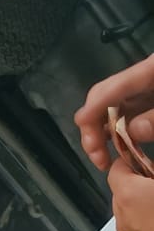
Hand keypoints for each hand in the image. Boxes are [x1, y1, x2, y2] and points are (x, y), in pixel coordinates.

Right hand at [75, 55, 153, 171]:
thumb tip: (131, 132)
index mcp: (149, 70)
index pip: (110, 88)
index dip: (92, 109)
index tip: (84, 131)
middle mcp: (138, 78)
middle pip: (100, 97)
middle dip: (91, 128)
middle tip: (98, 158)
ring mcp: (140, 89)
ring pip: (107, 108)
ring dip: (99, 134)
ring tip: (104, 160)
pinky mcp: (144, 98)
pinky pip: (121, 115)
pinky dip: (114, 133)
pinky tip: (117, 149)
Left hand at [110, 157, 153, 230]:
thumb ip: (152, 171)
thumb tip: (150, 171)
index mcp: (130, 194)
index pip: (117, 167)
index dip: (131, 158)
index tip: (143, 155)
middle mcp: (123, 214)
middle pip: (122, 186)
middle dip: (140, 178)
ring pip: (129, 205)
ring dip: (144, 196)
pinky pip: (137, 220)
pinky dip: (147, 212)